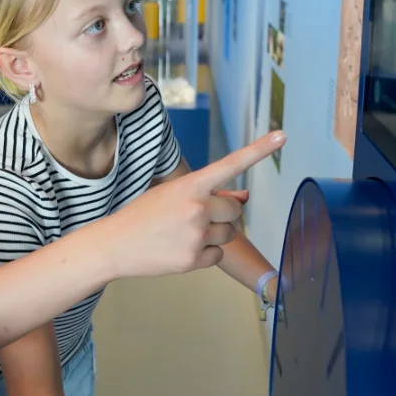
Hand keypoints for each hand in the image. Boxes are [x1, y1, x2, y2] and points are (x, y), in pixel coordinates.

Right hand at [110, 131, 285, 277]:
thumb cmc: (143, 216)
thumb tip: (244, 196)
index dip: (258, 150)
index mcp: (189, 185)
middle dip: (222, 214)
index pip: (230, 164)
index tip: (281, 136)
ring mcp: (196, 235)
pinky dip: (205, 253)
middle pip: (235, 210)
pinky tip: (181, 249)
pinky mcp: (194, 259)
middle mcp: (196, 207)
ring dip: (216, 234)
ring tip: (186, 234)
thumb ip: (208, 194)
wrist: (114, 244)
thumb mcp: (171, 194)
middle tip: (196, 218)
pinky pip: (218, 254)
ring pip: (230, 234)